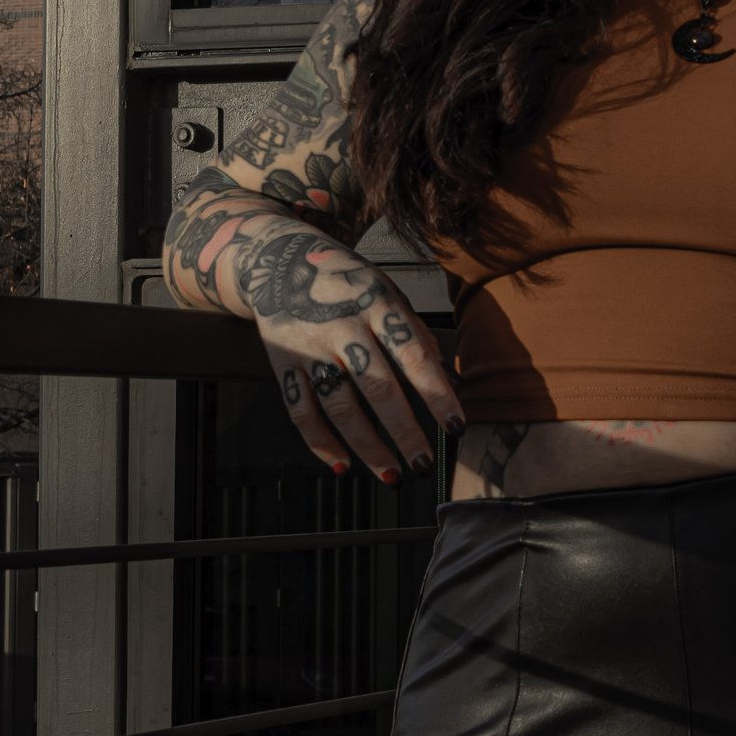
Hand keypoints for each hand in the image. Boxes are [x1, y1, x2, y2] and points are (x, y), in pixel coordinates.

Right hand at [236, 225, 460, 483]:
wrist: (278, 260)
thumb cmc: (347, 281)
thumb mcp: (385, 290)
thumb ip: (413, 331)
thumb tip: (447, 380)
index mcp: (377, 304)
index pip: (413, 355)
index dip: (437, 394)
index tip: (457, 428)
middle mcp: (343, 325)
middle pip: (377, 387)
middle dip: (404, 432)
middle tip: (424, 464)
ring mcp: (309, 346)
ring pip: (340, 406)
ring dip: (368, 447)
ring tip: (393, 475)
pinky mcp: (282, 363)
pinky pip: (301, 411)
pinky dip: (320, 443)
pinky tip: (342, 466)